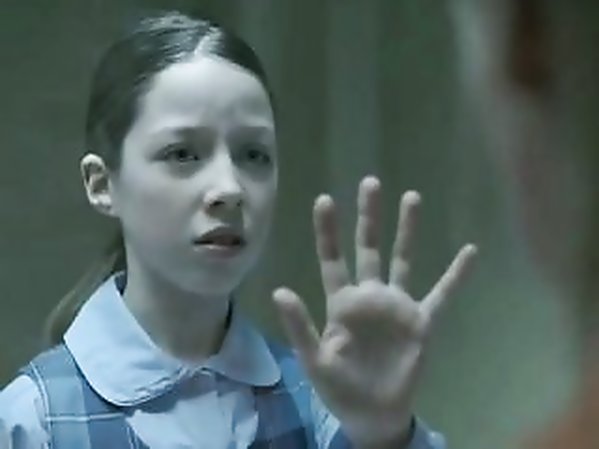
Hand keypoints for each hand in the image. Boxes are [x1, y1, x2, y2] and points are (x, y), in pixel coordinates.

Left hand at [273, 176, 476, 447]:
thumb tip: (280, 290)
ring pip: (403, 260)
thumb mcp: (314, 359)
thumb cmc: (339, 388)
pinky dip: (456, 275)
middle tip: (370, 182)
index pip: (332, 260)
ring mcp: (397, 306)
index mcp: (341, 303)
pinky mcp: (421, 322)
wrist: (373, 413)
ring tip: (411, 196)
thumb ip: (300, 326)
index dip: (328, 231)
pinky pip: (442, 294)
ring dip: (407, 230)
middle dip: (369, 216)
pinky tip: (470, 250)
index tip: (324, 199)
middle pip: (369, 248)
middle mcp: (369, 295)